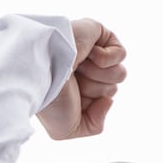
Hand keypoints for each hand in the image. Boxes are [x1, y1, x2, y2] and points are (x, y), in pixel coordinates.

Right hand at [36, 19, 126, 140]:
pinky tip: (86, 55)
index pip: (103, 100)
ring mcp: (89, 50)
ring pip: (119, 73)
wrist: (41, 71)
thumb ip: (94, 125)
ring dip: (99, 76)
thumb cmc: (49, 100)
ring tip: (77, 68)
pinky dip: (106, 60)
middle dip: (94, 90)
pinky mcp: (96, 33)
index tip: (68, 98)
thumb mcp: (67, 130)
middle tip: (71, 81)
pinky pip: (121, 53)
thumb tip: (109, 101)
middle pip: (112, 88)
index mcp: (75, 89)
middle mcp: (82, 69)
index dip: (90, 105)